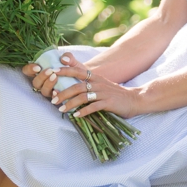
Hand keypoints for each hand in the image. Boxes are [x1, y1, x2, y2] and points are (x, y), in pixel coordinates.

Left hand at [22, 53, 142, 117]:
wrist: (134, 100)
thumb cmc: (115, 94)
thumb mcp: (101, 85)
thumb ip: (88, 83)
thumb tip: (70, 87)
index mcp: (95, 77)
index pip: (77, 71)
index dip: (64, 70)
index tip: (51, 72)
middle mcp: (98, 83)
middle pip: (76, 86)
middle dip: (63, 93)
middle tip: (53, 100)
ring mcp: (104, 93)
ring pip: (83, 97)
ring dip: (70, 104)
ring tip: (62, 109)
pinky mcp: (109, 103)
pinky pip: (93, 107)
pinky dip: (83, 111)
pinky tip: (76, 116)